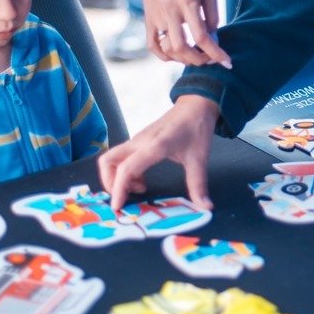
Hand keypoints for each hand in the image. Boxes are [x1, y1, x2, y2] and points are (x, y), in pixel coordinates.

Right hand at [99, 95, 219, 210]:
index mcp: (154, 146)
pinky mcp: (138, 141)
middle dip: (110, 183)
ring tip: (139, 187)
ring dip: (116, 177)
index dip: (119, 189)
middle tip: (127, 197)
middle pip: (108, 161)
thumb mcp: (200, 158)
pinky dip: (124, 171)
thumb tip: (205, 207)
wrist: (195, 105)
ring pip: (111, 159)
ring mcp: (136, 140)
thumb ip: (199, 185)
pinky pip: (121, 157)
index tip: (118, 207)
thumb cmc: (196, 128)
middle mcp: (140, 142)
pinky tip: (142, 180)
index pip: (127, 169)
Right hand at [127, 0, 230, 66]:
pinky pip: (153, 47)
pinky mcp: (148, 21)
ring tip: (196, 55)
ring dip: (185, 59)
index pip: (202, 36)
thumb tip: (213, 35)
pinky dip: (166, 56)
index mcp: (188, 2)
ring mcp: (157, 18)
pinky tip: (177, 54)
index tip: (227, 62)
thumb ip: (213, 11)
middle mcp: (171, 12)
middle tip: (210, 59)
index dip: (216, 53)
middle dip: (200, 60)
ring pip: (169, 50)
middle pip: (183, 48)